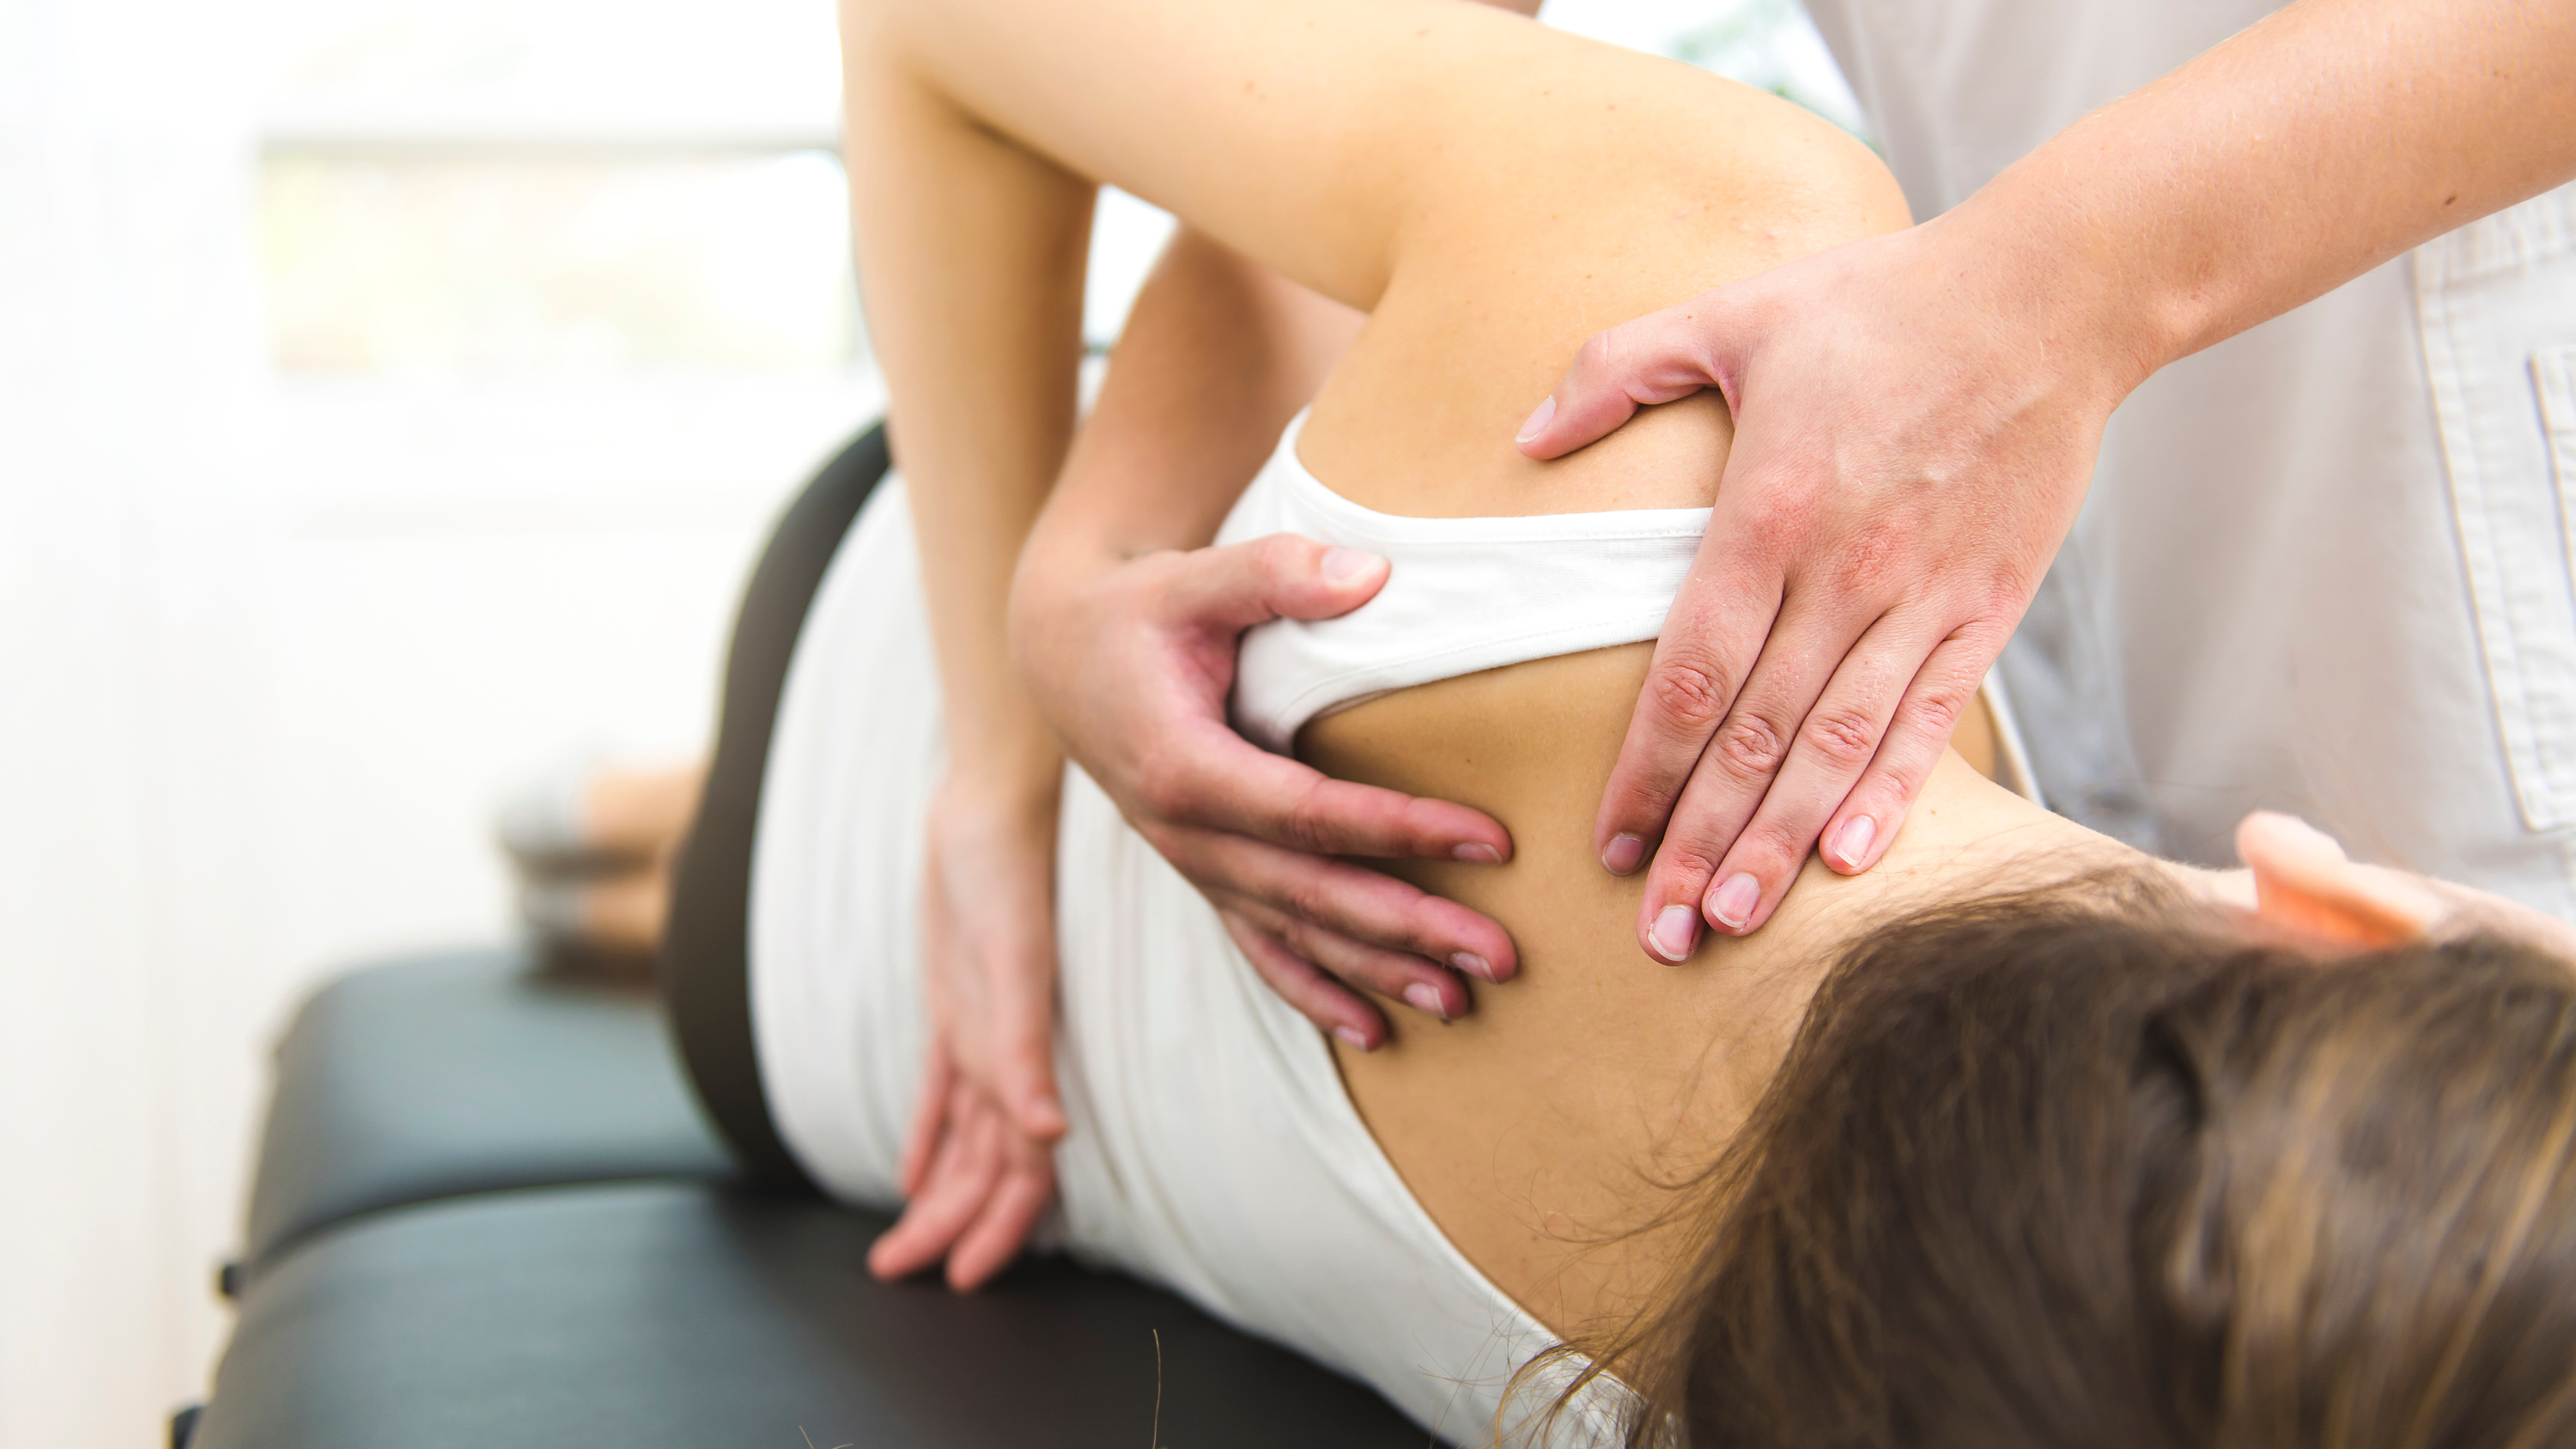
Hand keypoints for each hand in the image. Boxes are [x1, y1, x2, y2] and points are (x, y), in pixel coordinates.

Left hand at [867, 772, 1064, 1289]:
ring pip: (962, 1137)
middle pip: (986, 1167)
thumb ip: (1025, 1049)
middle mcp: (1007, 1055)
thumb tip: (1048, 1137)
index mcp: (1024, 1055)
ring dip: (937, 1193)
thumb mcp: (1011, 961)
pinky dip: (925, 1135)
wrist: (992, 806)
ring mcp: (981, 1033)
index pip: (1021, 1169)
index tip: (966, 1279)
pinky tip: (909, 1170)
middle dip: (952, 1227)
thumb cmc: (1006, 876)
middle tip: (905, 1274)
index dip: (998, 1227)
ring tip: (902, 1243)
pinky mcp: (955, 1007)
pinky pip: (941, 1091)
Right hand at [1013, 531, 1519, 1048]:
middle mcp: (1186, 834)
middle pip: (1311, 894)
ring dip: (1376, 973)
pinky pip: (1259, 948)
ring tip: (1461, 1001)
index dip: (1399, 829)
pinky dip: (1314, 992)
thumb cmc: (1136, 612)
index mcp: (1183, 766)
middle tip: (1502, 954)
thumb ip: (1275, 574)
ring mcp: (1193, 864)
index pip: (1309, 813)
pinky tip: (1374, 1031)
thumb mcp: (1193, 576)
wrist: (1061, 655)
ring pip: (1293, 934)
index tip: (1490, 840)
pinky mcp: (1203, 874)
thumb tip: (1371, 575)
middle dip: (1409, 928)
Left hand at [1515, 214, 2137, 955]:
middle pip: (1756, 737)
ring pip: (1838, 747)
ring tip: (1731, 919)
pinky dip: (1891, 794)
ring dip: (1781, 842)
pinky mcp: (1988, 607)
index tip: (1607, 845)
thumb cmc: (1881, 303)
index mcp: (1768, 512)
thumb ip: (1615, 369)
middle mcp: (1845, 570)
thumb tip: (1524, 437)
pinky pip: (1931, 720)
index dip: (1646, 771)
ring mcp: (1924, 597)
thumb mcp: (1729, 312)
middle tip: (1658, 932)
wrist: (2051, 293)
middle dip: (1699, 842)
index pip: (1692, 675)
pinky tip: (1851, 863)